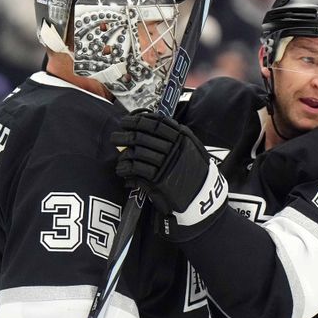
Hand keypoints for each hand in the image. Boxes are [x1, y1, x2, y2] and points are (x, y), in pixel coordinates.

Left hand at [111, 112, 227, 237]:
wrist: (203, 195)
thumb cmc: (196, 170)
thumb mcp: (193, 147)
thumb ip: (178, 134)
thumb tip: (156, 123)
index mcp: (181, 138)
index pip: (155, 124)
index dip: (137, 121)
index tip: (126, 121)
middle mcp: (173, 149)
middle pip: (142, 137)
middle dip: (124, 136)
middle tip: (114, 137)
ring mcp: (165, 165)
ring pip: (137, 153)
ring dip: (124, 153)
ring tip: (119, 155)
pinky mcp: (158, 181)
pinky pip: (136, 170)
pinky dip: (125, 168)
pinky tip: (121, 169)